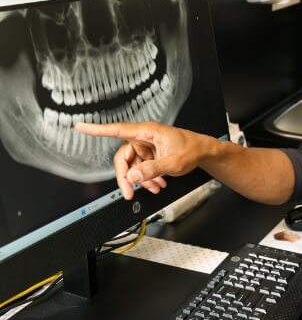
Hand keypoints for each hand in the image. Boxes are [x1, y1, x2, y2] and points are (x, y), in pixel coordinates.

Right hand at [74, 121, 207, 199]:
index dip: (98, 129)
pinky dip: (147, 179)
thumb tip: (132, 176)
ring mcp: (146, 147)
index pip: (118, 130)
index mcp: (147, 132)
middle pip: (123, 158)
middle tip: (129, 193)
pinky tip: (158, 184)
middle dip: (125, 177)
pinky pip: (141, 169)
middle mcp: (143, 138)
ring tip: (155, 188)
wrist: (204, 152)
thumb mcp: (173, 163)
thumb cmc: (192, 150)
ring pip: (132, 166)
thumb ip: (153, 169)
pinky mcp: (150, 155)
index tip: (80, 126)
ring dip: (140, 180)